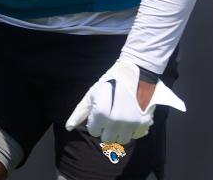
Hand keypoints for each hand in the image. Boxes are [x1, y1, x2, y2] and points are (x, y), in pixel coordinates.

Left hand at [65, 60, 184, 143]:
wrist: (136, 71)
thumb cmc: (110, 81)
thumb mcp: (92, 94)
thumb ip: (79, 112)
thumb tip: (68, 128)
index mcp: (102, 114)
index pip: (94, 131)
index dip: (94, 122)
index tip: (99, 111)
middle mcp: (117, 121)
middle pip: (107, 138)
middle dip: (106, 129)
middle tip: (109, 115)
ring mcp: (131, 123)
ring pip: (121, 140)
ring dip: (119, 132)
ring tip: (119, 118)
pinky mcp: (144, 122)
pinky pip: (135, 136)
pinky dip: (132, 131)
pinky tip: (130, 119)